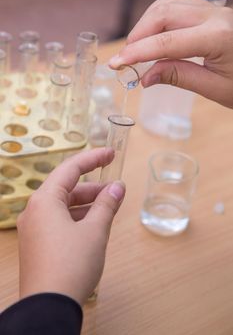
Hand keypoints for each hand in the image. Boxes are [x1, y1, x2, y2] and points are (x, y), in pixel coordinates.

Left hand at [17, 148, 124, 305]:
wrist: (49, 307)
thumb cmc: (72, 263)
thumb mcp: (95, 230)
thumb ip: (107, 204)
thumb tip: (118, 187)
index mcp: (45, 201)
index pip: (71, 169)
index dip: (93, 158)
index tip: (111, 154)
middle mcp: (34, 211)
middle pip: (66, 189)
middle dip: (93, 188)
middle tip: (116, 189)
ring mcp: (33, 229)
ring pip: (63, 206)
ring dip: (87, 204)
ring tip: (109, 207)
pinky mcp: (37, 244)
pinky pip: (58, 222)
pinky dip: (77, 218)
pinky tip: (94, 224)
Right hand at [109, 0, 232, 108]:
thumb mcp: (215, 88)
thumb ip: (179, 77)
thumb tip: (145, 76)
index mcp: (218, 37)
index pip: (167, 42)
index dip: (137, 53)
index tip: (117, 64)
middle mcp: (215, 16)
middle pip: (164, 14)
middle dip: (138, 35)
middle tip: (125, 59)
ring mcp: (214, 9)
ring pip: (169, 4)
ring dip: (146, 23)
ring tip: (136, 48)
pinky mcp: (211, 10)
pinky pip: (178, 3)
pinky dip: (159, 16)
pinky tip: (153, 33)